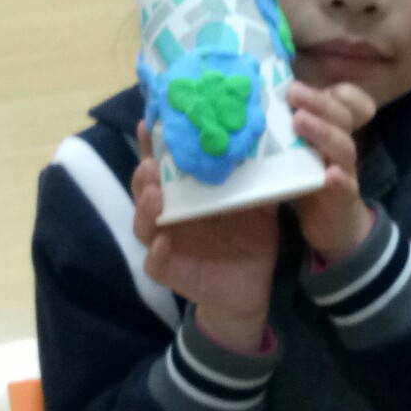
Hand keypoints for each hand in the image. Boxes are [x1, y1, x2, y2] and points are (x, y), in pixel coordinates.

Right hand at [133, 122, 277, 352]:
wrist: (254, 287)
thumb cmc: (251, 239)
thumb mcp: (259, 205)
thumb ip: (258, 178)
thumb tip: (267, 141)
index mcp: (188, 194)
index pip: (164, 166)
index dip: (152, 146)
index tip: (147, 123)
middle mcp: (172, 216)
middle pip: (145, 191)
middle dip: (144, 175)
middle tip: (151, 162)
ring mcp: (168, 243)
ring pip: (143, 225)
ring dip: (145, 209)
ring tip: (156, 194)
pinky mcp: (172, 272)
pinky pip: (155, 264)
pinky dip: (156, 254)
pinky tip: (164, 242)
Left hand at [288, 82, 376, 261]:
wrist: (330, 226)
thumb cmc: (308, 181)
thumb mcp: (297, 151)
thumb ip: (282, 130)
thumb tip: (245, 105)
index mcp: (332, 130)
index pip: (349, 102)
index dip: (342, 91)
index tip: (310, 82)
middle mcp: (341, 146)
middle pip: (341, 117)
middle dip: (318, 102)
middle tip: (293, 92)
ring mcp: (345, 172)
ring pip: (344, 147)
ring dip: (323, 131)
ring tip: (300, 121)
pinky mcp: (343, 199)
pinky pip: (345, 186)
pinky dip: (339, 180)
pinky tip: (330, 175)